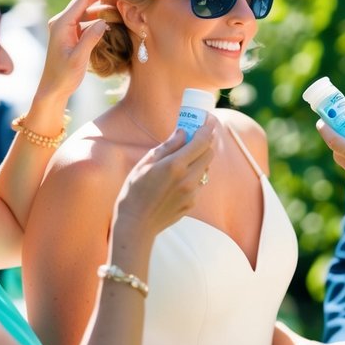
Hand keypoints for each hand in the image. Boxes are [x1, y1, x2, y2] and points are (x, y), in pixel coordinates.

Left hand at [33, 0, 114, 104]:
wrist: (53, 88)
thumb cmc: (64, 75)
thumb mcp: (79, 58)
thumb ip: (91, 38)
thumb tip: (104, 21)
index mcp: (61, 24)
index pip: (83, 0)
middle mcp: (61, 22)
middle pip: (84, 2)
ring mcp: (65, 27)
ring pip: (86, 12)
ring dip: (101, 10)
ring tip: (119, 10)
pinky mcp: (70, 34)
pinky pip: (85, 21)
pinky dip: (97, 20)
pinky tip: (110, 24)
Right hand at [112, 118, 216, 239]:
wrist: (136, 224)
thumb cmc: (134, 191)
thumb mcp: (145, 164)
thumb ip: (167, 146)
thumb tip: (183, 132)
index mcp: (175, 165)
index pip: (202, 141)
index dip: (208, 128)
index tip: (208, 120)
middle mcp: (188, 178)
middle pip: (209, 154)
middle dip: (205, 142)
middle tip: (196, 136)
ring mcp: (192, 193)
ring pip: (205, 169)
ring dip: (200, 160)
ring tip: (183, 158)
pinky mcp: (192, 203)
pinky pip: (198, 184)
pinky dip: (193, 176)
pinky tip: (177, 179)